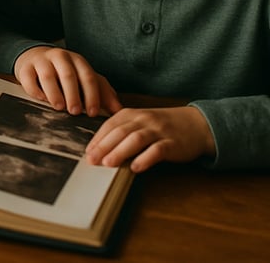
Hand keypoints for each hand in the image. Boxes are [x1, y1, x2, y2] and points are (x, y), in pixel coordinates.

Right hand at [14, 46, 121, 116]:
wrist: (35, 56)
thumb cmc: (65, 72)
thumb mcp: (85, 78)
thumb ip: (103, 93)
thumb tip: (120, 111)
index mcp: (77, 60)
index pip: (88, 76)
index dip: (91, 95)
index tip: (93, 113)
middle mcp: (60, 57)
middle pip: (68, 75)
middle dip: (73, 94)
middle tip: (75, 112)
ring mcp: (41, 61)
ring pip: (47, 75)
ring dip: (54, 93)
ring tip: (59, 107)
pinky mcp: (25, 67)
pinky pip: (28, 78)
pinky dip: (35, 90)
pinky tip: (41, 99)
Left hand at [85, 106, 215, 171]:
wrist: (195, 124)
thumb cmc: (161, 126)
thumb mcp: (139, 122)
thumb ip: (122, 131)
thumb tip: (100, 149)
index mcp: (131, 114)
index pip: (110, 125)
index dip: (98, 139)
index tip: (87, 152)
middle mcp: (143, 119)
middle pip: (120, 132)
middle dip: (104, 146)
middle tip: (91, 160)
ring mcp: (158, 130)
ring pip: (136, 139)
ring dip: (120, 151)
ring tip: (108, 163)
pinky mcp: (172, 143)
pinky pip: (157, 150)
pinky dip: (145, 158)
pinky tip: (136, 168)